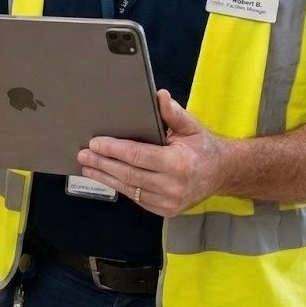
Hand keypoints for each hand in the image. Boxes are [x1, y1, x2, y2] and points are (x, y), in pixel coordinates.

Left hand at [76, 90, 230, 216]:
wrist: (222, 174)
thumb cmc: (203, 147)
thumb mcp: (192, 126)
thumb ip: (173, 112)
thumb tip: (159, 95)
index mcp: (179, 163)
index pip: (137, 156)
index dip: (114, 149)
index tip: (96, 142)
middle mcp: (173, 186)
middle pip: (128, 174)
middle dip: (102, 163)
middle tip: (83, 153)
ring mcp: (168, 202)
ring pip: (129, 189)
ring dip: (105, 177)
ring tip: (87, 166)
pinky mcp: (164, 210)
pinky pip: (136, 198)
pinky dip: (119, 186)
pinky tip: (106, 176)